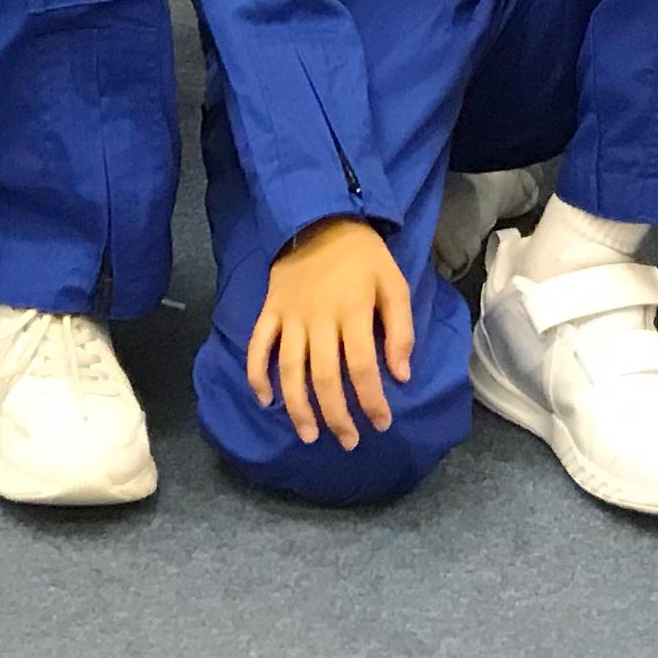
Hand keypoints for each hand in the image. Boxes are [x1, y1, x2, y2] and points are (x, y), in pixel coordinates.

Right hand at [245, 216, 411, 450]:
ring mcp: (289, 316)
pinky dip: (257, 375)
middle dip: (336, 416)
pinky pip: (258, 347)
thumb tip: (401, 375)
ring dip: (298, 408)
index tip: (381, 424)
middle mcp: (318, 318)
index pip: (360, 368)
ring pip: (289, 371)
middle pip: (323, 378)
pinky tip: (266, 400)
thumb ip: (400, 329)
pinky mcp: (270, 310)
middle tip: (348, 441)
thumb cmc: (363, 256)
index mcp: (352, 311)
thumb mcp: (394, 283)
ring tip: (310, 435)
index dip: (371, 401)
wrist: (319, 216)